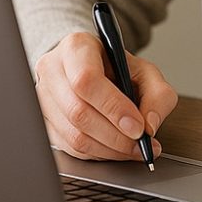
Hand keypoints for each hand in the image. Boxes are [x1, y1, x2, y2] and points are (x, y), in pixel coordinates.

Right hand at [34, 31, 177, 161]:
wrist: (95, 68)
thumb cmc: (117, 67)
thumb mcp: (147, 71)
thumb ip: (158, 95)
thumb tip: (149, 125)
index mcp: (76, 47)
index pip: (87, 80)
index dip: (113, 107)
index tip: (137, 127)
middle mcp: (53, 70)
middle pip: (78, 111)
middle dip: (115, 135)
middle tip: (140, 144)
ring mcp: (43, 98)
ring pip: (73, 134)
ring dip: (108, 149)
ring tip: (134, 149)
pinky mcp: (43, 123)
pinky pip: (69, 148)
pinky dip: (97, 154)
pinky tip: (116, 149)